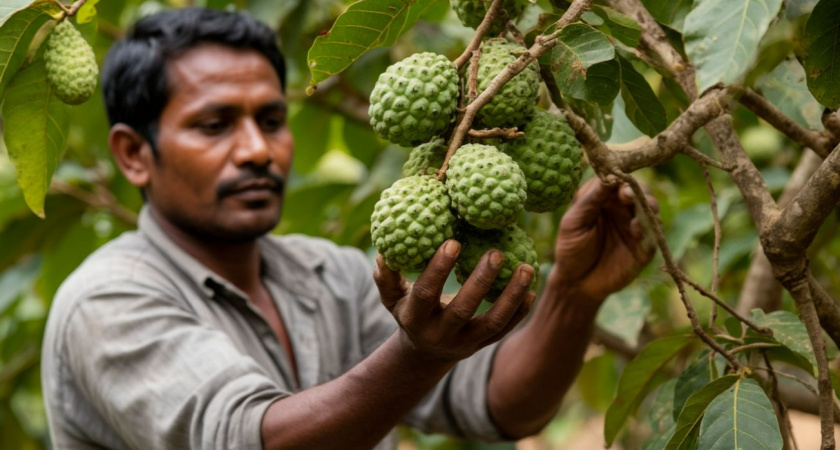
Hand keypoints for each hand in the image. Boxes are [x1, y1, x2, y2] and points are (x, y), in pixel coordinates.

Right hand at [374, 240, 533, 362]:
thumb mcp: (393, 298)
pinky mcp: (483, 345)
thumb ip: (387, 277)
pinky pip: (505, 330)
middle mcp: (440, 334)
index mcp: (416, 318)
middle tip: (496, 252)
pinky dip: (521, 311)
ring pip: (492, 323)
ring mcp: (465, 343)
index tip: (454, 241)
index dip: (438, 269)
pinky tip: (532, 289)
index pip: (426, 293)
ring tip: (527, 268)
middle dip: (480, 281)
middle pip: (463, 310)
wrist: (426, 352)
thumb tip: (384, 253)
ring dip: (512, 297)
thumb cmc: (410, 311)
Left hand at [551, 178, 658, 301]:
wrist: (577, 282)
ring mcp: (636, 227)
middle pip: (639, 191)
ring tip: (635, 209)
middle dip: (637, 190)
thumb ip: (590, 200)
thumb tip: (607, 176)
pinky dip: (649, 229)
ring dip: (647, 206)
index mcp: (604, 199)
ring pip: (651, 209)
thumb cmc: (571, 248)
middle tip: (627, 195)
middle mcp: (623, 209)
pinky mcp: (645, 247)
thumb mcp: (574, 222)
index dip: (620, 178)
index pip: (618, 180)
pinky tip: (637, 229)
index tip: (617, 180)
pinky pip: (654, 234)